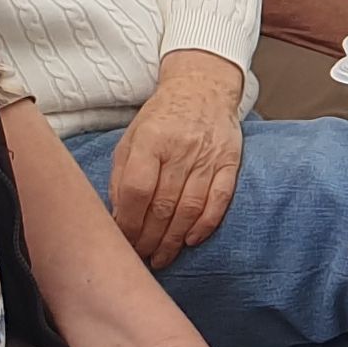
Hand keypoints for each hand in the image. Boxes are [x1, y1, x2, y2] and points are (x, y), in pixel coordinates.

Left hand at [109, 53, 245, 268]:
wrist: (202, 88)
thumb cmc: (161, 118)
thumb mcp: (131, 138)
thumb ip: (121, 175)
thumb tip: (118, 216)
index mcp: (150, 140)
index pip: (137, 190)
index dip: (128, 222)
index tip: (122, 241)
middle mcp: (180, 149)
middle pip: (163, 205)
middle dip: (149, 239)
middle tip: (140, 258)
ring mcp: (208, 157)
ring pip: (189, 209)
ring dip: (174, 240)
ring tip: (161, 258)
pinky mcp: (230, 162)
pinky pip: (219, 200)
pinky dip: (205, 225)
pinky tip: (191, 240)